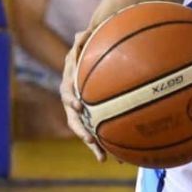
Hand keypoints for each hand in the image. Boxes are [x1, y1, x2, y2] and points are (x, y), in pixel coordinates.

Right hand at [60, 30, 105, 161]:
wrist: (100, 55)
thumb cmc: (96, 45)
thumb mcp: (89, 39)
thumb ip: (85, 37)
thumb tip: (82, 33)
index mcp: (72, 82)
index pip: (68, 92)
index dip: (71, 100)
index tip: (79, 106)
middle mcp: (76, 99)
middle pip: (75, 119)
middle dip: (82, 130)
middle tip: (90, 139)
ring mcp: (87, 111)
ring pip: (87, 130)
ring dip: (94, 144)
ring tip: (103, 158)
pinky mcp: (98, 117)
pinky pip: (103, 131)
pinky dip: (112, 143)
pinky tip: (124, 158)